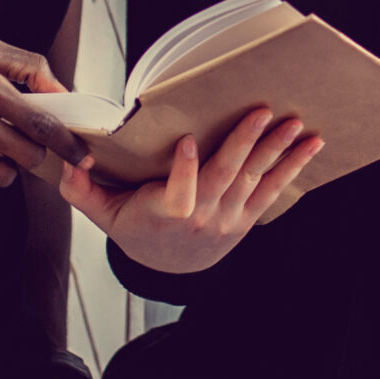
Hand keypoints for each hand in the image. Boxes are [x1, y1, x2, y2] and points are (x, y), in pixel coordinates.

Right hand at [60, 107, 322, 272]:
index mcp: (164, 215)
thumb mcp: (102, 214)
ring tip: (294, 124)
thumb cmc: (137, 228)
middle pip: (225, 178)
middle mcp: (202, 218)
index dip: (183, 172)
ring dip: (276, 150)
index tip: (185, 142)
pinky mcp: (246, 217)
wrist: (169, 266)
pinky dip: (292, 166)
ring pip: (253, 180)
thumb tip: (69, 162)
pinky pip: (272, 190)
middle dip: (244, 143)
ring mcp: (228, 218)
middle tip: (261, 112)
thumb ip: (80, 190)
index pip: (178, 196)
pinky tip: (311, 145)